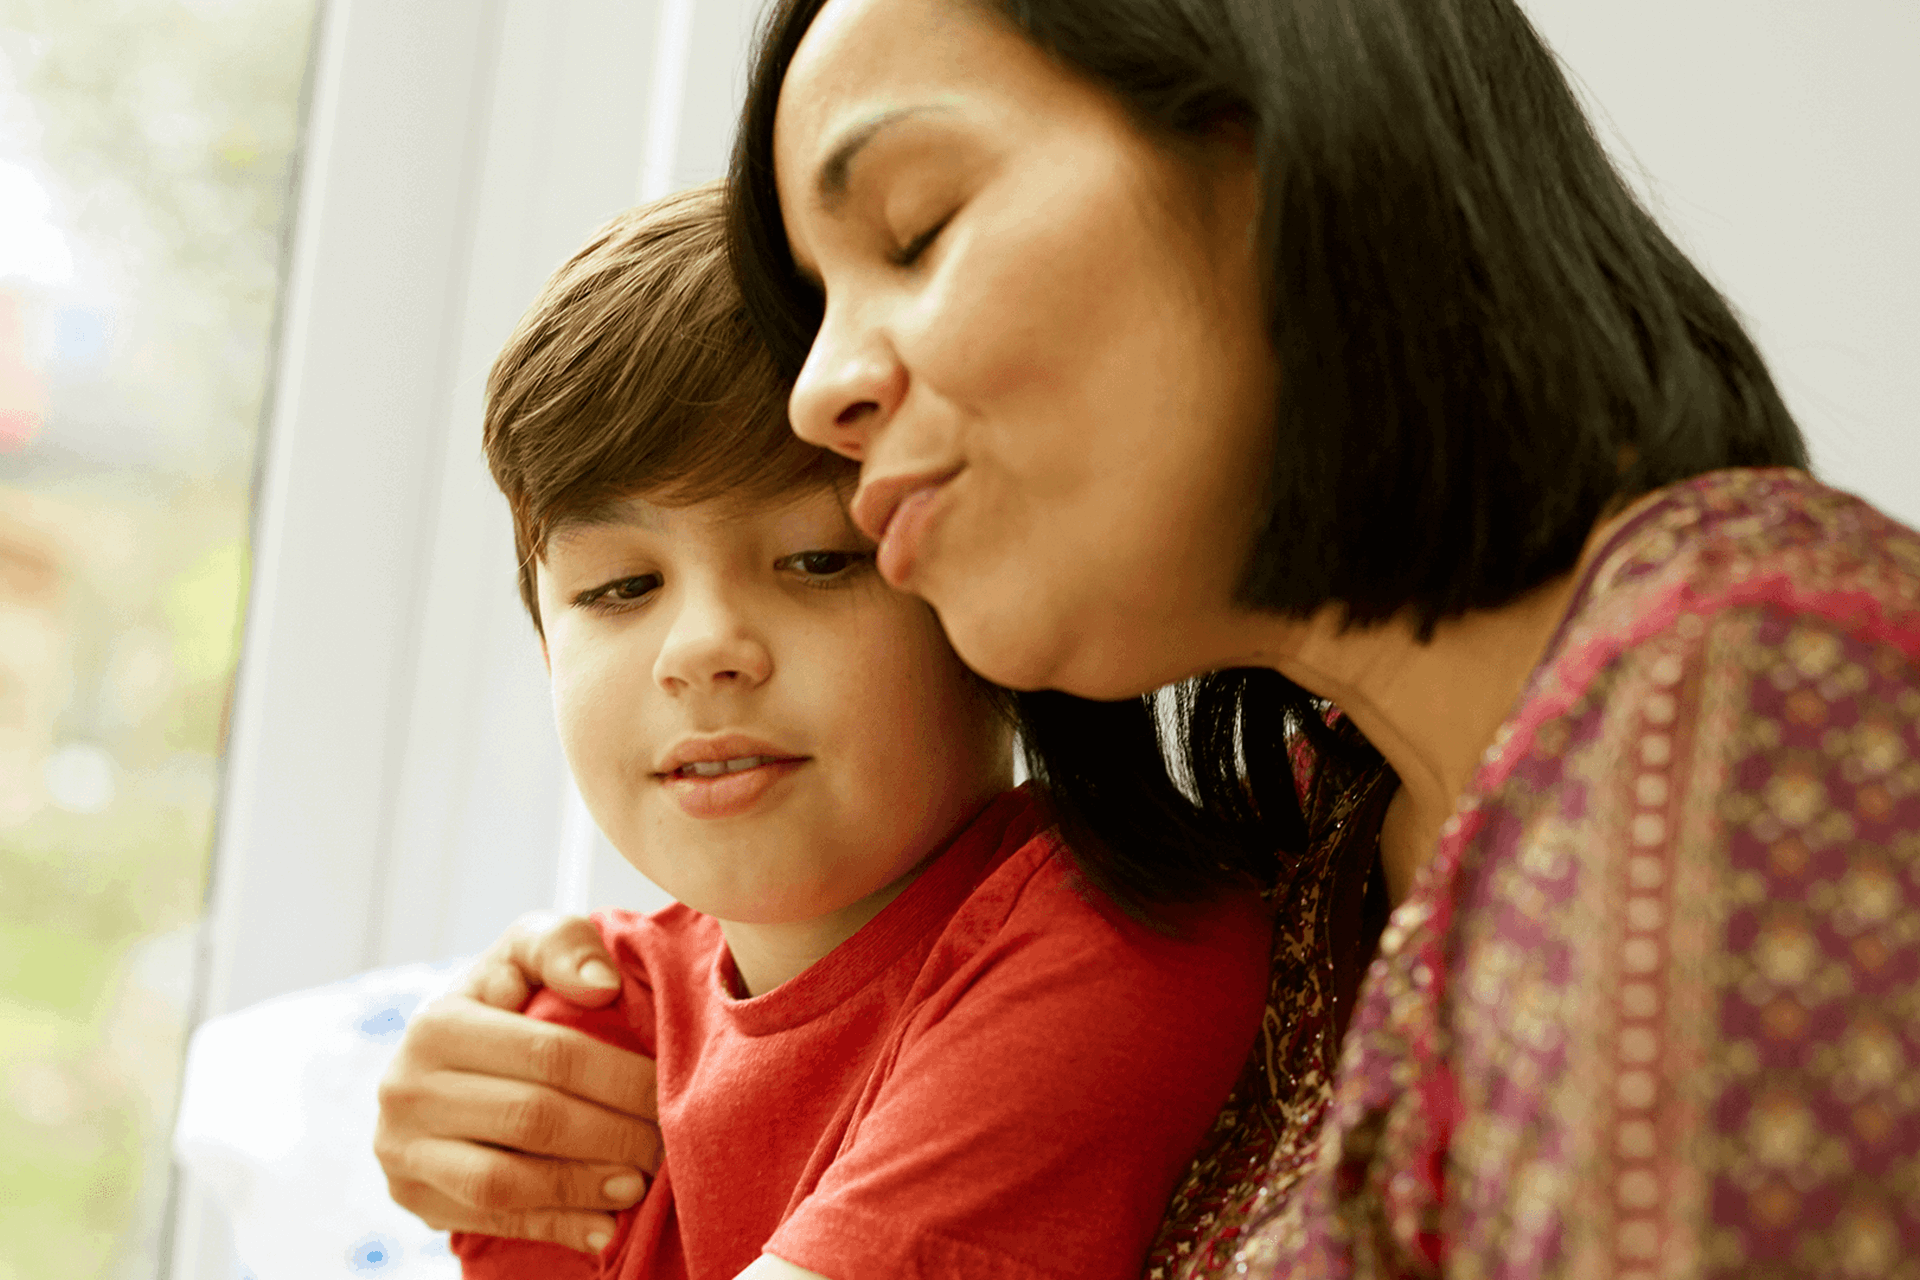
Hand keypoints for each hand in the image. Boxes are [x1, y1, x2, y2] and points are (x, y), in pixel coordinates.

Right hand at [374, 912, 662, 1252]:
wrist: (450, 1058)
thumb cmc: (509, 996)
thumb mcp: (528, 950)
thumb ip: (563, 945)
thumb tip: (601, 987)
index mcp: (439, 1022)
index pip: (549, 1054)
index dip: (619, 1076)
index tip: (666, 1089)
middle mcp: (407, 1087)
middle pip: (533, 1120)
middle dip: (613, 1135)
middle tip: (665, 1143)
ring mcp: (403, 1149)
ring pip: (505, 1182)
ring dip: (584, 1187)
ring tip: (638, 1182)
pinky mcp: (412, 1196)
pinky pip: (490, 1222)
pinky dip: (553, 1226)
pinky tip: (603, 1226)